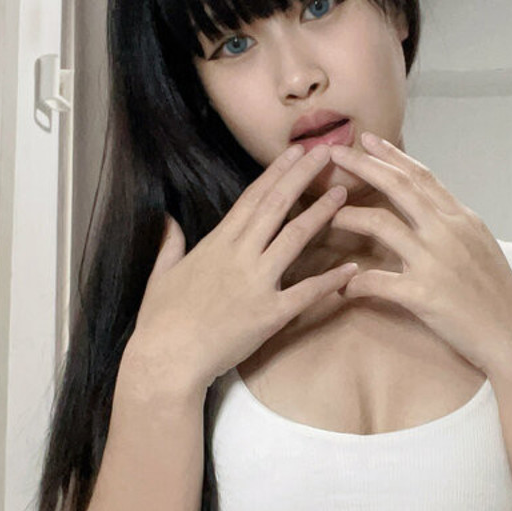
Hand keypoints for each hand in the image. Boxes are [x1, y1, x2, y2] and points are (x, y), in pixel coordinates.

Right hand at [126, 143, 353, 395]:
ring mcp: (256, 283)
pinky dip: (330, 280)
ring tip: (343, 192)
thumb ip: (170, 243)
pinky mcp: (270, 314)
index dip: (276, 172)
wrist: (167, 359)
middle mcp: (239, 256)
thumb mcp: (160, 274)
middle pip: (276, 207)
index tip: (295, 151)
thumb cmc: (160, 319)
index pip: (252, 198)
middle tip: (326, 151)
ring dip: (321, 214)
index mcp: (216, 243)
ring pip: (294, 239)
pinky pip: (305, 293)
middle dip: (302, 176)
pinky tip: (351, 267)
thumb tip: (168, 220)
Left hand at [325, 132, 511, 377]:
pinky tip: (342, 285)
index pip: (421, 176)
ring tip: (328, 216)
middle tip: (335, 152)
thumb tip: (431, 210)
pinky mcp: (423, 293)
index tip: (367, 140)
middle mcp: (448, 232)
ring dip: (349, 217)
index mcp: (461, 219)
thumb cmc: (498, 295)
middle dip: (363, 165)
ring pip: (381, 224)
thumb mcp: (481, 246)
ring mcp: (435, 261)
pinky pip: (376, 281)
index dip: (392, 155)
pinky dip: (354, 282)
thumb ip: (454, 225)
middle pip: (398, 186)